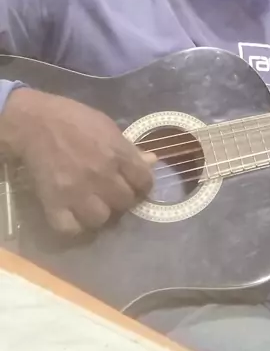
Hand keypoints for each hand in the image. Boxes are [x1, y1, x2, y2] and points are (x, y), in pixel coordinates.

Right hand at [1, 88, 155, 234]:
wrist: (35, 123)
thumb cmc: (74, 120)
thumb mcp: (107, 127)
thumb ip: (129, 148)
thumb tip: (152, 161)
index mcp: (117, 153)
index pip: (144, 182)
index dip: (142, 185)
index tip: (134, 184)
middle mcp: (101, 175)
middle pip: (125, 203)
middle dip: (121, 198)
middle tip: (111, 193)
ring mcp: (78, 192)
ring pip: (101, 219)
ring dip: (99, 213)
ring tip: (92, 204)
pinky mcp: (55, 203)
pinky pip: (71, 229)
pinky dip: (74, 226)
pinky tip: (74, 214)